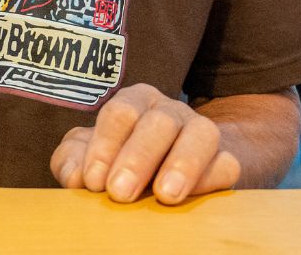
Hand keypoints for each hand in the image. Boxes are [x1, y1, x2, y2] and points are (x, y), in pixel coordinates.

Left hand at [50, 82, 240, 203]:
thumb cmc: (121, 161)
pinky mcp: (227, 161)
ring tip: (164, 196)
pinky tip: (192, 199)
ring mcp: (201, 132)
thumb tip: (74, 176)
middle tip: (118, 192)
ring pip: (201, 134)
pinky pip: (227, 164)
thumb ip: (72, 160)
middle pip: (158, 122)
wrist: (173, 170)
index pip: (120, 112)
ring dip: (182, 164)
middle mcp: (169, 111)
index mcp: (135, 101)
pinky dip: (211, 180)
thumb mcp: (91, 157)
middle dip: (137, 157)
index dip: (104, 146)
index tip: (92, 182)